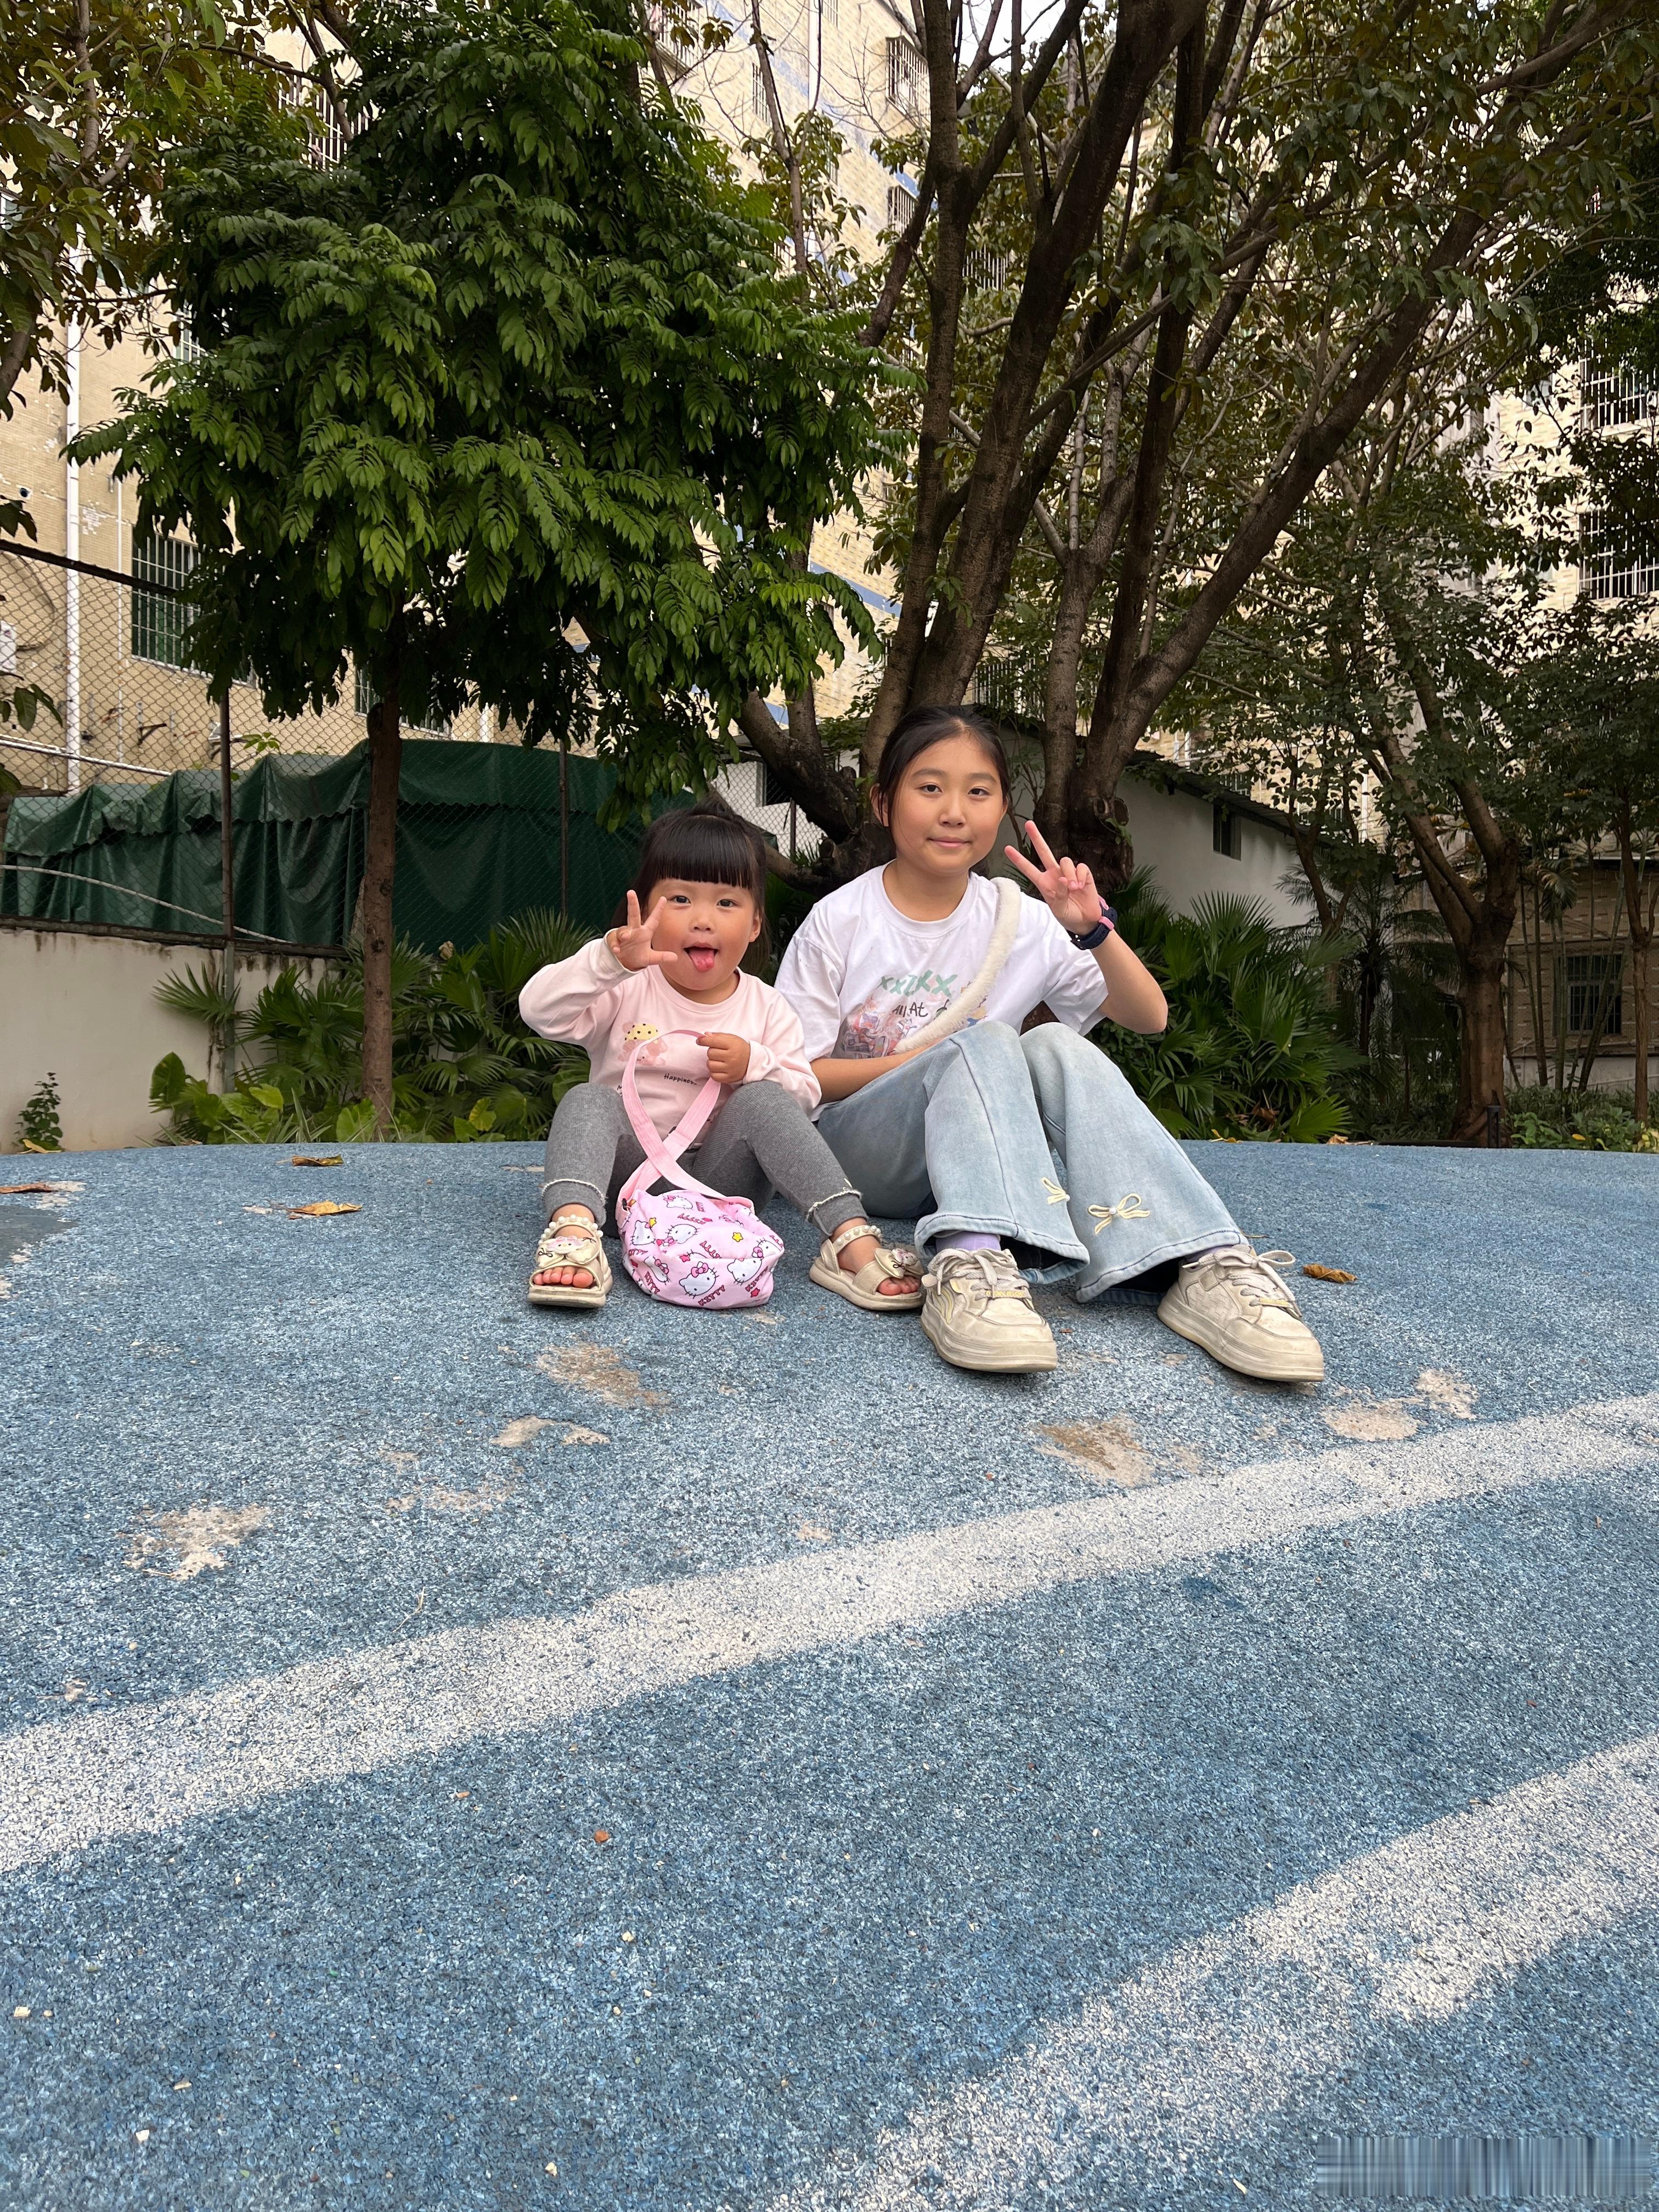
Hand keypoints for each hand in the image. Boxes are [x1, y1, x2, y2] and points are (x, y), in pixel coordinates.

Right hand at [609, 890, 673, 972]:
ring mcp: (623, 935)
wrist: (623, 962)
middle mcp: (634, 930)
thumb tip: (676, 958)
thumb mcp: (650, 958)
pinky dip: (615, 945)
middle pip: (633, 914)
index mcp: (645, 932)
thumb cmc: (637, 955)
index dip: (658, 910)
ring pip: (622, 930)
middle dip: (633, 903)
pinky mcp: (613, 941)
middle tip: (631, 892)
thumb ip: (661, 957)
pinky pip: (613, 941)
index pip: (653, 919)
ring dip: (623, 933)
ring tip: (625, 937)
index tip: (664, 898)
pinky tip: (617, 950)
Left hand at [698, 1032, 751, 1083]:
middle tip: (719, 1052)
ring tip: (719, 1061)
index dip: (703, 1040)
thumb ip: (718, 1036)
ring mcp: (730, 1069)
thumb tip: (704, 1035)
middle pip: (710, 1053)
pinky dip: (714, 1072)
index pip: (713, 1041)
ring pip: (710, 1065)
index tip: (699, 1041)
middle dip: (711, 1052)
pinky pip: (713, 1076)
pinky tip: (719, 1068)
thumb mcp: (732, 1038)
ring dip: (712, 1062)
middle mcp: (732, 1057)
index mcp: (733, 1045)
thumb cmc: (740, 1049)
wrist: (752, 1062)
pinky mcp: (729, 1078)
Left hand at [1004, 819, 1102, 934]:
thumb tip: (1063, 880)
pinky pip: (1080, 867)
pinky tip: (1080, 886)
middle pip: (1044, 851)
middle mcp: (1054, 874)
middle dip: (1037, 837)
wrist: (1086, 920)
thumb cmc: (1069, 915)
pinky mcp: (1082, 873)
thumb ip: (1059, 895)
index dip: (1018, 859)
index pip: (1029, 869)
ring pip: (1065, 860)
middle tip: (1028, 824)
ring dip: (1069, 874)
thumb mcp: (1059, 910)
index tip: (1007, 849)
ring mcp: (1068, 872)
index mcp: (1044, 883)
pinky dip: (1080, 876)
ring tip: (1073, 889)